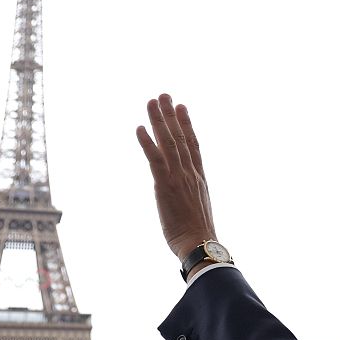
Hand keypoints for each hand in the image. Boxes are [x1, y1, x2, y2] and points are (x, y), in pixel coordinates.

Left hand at [135, 94, 215, 259]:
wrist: (200, 244)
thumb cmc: (198, 234)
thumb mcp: (197, 209)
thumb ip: (190, 195)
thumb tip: (184, 196)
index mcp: (199, 178)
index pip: (193, 145)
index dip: (187, 125)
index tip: (182, 108)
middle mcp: (190, 173)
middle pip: (180, 138)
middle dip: (172, 115)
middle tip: (165, 95)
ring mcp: (179, 178)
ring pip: (168, 143)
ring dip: (159, 120)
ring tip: (153, 101)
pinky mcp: (166, 186)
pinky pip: (155, 159)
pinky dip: (147, 143)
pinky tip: (139, 128)